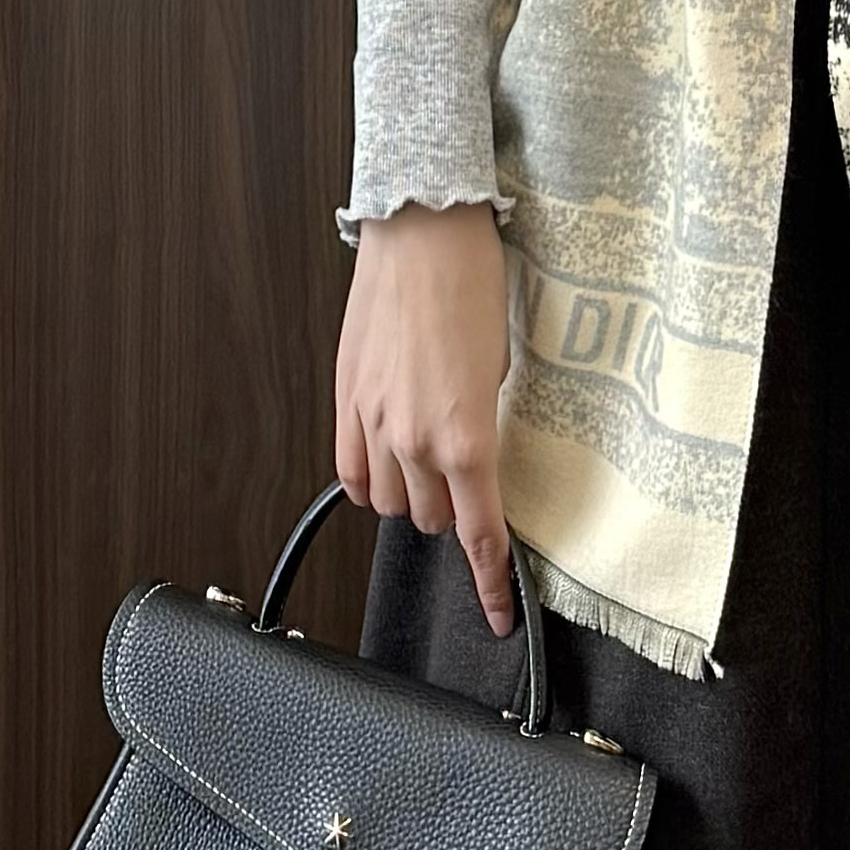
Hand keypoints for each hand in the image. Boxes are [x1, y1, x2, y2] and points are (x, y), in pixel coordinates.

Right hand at [336, 202, 517, 635]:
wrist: (423, 234)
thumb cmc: (473, 286)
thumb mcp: (502, 369)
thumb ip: (484, 428)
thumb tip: (478, 461)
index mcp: (468, 437)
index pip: (479, 535)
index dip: (490, 585)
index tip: (500, 615)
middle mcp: (415, 439)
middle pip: (432, 521)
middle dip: (454, 514)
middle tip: (469, 485)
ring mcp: (373, 422)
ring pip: (387, 502)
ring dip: (411, 496)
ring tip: (428, 463)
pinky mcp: (347, 399)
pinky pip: (350, 470)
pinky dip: (371, 479)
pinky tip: (386, 463)